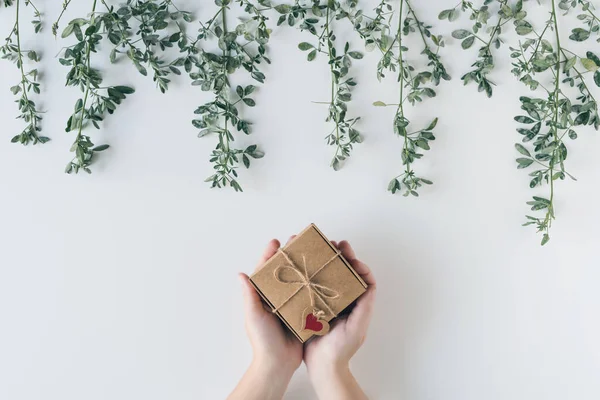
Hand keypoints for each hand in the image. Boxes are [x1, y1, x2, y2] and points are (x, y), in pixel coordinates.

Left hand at [239, 238, 302, 374]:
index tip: (276, 241)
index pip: (265, 270)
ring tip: (314, 252)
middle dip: (290, 254)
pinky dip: (315, 283)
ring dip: (305, 266)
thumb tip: (240, 275)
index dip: (270, 254)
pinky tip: (324, 274)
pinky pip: (310, 294)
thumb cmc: (262, 341)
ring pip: (298, 280)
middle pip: (284, 271)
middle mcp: (277, 297)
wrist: (278, 364)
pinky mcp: (303, 312)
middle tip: (298, 240)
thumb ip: (250, 296)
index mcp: (263, 296)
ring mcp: (291, 304)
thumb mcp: (254, 316)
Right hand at [304, 240, 375, 399]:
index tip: (349, 254)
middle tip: (335, 243)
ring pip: (329, 276)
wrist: (323, 366)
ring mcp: (328, 302)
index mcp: (356, 302)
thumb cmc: (342, 349)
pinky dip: (311, 275)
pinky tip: (305, 266)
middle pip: (345, 272)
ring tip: (321, 248)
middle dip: (341, 256)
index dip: (357, 263)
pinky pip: (313, 286)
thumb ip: (364, 305)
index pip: (361, 277)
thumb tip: (369, 283)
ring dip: (326, 261)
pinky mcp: (313, 306)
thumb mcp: (358, 326)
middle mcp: (343, 300)